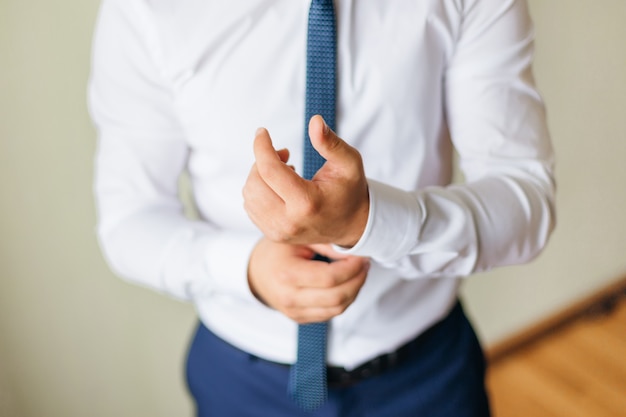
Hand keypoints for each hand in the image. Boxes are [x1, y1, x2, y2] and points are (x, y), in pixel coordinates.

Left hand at [243, 115, 368, 247]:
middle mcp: (289, 221)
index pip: (269, 170)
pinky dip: (259, 190)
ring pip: (249, 194)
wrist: (352, 225)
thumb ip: (330, 143)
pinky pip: (251, 206)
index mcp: (307, 203)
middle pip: (254, 182)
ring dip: (260, 175)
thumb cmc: (350, 190)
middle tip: (284, 154)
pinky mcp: (273, 234)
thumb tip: (314, 120)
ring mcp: (279, 231)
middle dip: (262, 160)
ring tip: (285, 171)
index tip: (262, 132)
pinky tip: (278, 186)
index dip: (261, 146)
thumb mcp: (349, 163)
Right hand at [248, 238, 369, 322]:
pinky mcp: (301, 319)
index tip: (361, 256)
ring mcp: (295, 312)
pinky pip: (332, 314)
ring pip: (338, 309)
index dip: (351, 268)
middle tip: (364, 263)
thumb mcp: (298, 239)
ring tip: (359, 272)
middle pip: (337, 297)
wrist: (258, 272)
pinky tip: (348, 283)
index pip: (329, 278)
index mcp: (287, 274)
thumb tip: (355, 250)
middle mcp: (290, 298)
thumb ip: (326, 244)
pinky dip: (345, 299)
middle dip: (358, 280)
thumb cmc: (278, 251)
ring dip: (355, 291)